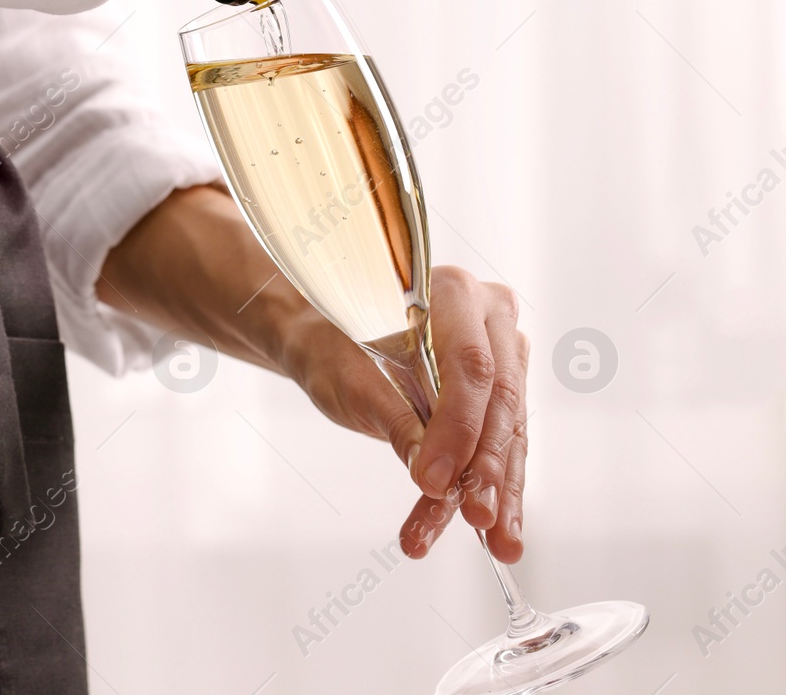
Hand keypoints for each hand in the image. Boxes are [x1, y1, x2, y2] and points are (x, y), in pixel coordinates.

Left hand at [280, 266, 528, 563]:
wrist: (327, 344)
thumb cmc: (333, 348)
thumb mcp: (351, 381)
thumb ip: (394, 420)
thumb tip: (432, 477)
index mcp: (452, 291)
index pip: (470, 366)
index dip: (457, 429)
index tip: (433, 480)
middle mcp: (489, 316)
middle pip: (499, 401)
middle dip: (488, 468)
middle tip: (477, 517)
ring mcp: (503, 354)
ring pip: (508, 432)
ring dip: (499, 493)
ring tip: (497, 545)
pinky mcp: (500, 394)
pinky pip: (501, 447)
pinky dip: (492, 493)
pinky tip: (493, 536)